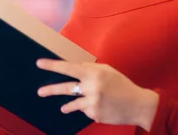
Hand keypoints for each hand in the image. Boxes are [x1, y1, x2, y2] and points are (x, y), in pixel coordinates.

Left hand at [36, 59, 158, 130]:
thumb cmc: (122, 84)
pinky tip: (100, 107)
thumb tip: (75, 68)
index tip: (39, 63)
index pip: (69, 68)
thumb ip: (90, 69)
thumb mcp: (107, 70)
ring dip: (67, 106)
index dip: (53, 65)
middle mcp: (91, 87)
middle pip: (65, 88)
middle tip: (39, 92)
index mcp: (94, 73)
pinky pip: (85, 110)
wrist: (138, 105)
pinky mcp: (95, 115)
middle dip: (50, 89)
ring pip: (73, 103)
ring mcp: (92, 102)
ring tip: (62, 108)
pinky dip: (88, 108)